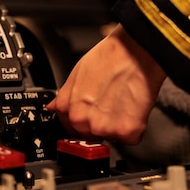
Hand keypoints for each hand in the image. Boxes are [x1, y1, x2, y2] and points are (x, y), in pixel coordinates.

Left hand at [46, 24, 166, 143]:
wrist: (135, 52)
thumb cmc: (109, 58)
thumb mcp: (76, 73)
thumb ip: (64, 97)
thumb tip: (53, 109)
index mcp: (68, 109)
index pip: (71, 129)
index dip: (85, 121)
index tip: (94, 113)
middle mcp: (83, 121)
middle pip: (92, 136)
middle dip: (102, 124)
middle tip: (112, 102)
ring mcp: (105, 129)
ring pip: (112, 136)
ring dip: (119, 125)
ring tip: (123, 101)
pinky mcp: (127, 131)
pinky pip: (131, 138)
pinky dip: (135, 127)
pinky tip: (134, 107)